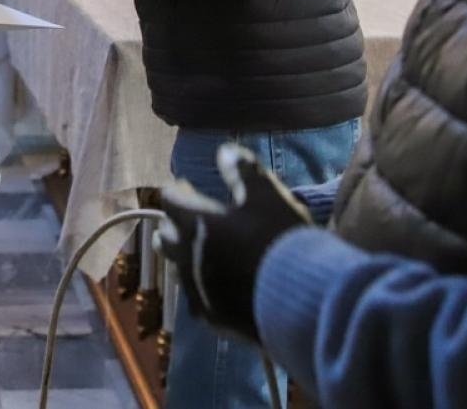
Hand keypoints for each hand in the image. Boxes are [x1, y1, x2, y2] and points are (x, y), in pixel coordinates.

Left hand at [153, 144, 312, 341]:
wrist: (300, 299)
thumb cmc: (280, 239)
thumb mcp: (267, 195)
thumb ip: (242, 169)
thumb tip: (224, 150)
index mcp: (195, 222)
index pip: (170, 198)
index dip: (179, 190)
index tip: (190, 188)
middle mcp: (186, 255)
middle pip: (165, 234)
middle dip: (175, 223)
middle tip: (193, 219)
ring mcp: (196, 289)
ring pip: (178, 266)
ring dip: (187, 255)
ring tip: (207, 251)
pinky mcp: (209, 316)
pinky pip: (196, 296)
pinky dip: (203, 284)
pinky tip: (221, 283)